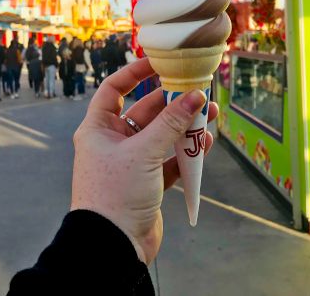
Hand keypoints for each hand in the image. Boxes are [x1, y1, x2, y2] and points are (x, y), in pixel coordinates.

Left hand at [70, 58, 216, 264]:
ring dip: (184, 126)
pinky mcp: (148, 182)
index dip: (134, 73)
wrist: (113, 247)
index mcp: (98, 129)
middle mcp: (113, 142)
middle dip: (172, 102)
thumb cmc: (115, 194)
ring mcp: (131, 162)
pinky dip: (186, 152)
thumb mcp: (143, 152)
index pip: (114, 89)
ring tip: (210, 114)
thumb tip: (195, 95)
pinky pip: (169, 159)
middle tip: (198, 91)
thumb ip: (171, 123)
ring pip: (161, 135)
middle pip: (145, 112)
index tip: (159, 62)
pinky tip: (205, 143)